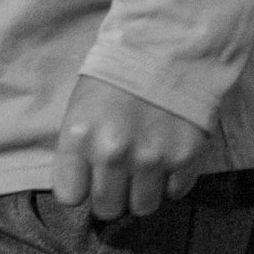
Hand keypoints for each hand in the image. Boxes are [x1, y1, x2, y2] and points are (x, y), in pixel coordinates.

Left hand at [52, 75, 207, 219]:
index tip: (86, 179)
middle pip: (107, 207)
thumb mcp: (81, 102)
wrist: (165, 45)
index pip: (70, 195)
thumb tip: (83, 187)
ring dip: (141, 192)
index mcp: (79, 135)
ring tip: (142, 166)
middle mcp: (113, 152)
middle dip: (110, 195)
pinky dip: (170, 182)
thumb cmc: (115, 72)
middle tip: (117, 174)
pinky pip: (174, 193)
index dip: (79, 188)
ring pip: (142, 207)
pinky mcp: (184, 159)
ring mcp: (150, 158)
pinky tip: (166, 156)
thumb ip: (79, 147)